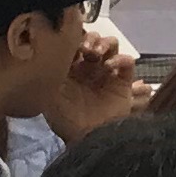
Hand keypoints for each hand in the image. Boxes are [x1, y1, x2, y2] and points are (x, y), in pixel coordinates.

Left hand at [44, 25, 144, 142]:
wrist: (86, 139)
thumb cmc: (65, 119)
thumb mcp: (49, 96)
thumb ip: (49, 75)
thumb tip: (47, 52)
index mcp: (70, 67)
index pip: (74, 42)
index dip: (73, 37)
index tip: (69, 43)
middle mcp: (89, 66)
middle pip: (94, 40)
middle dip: (90, 39)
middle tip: (85, 48)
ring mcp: (107, 72)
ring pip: (111, 46)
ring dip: (105, 44)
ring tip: (97, 53)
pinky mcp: (123, 81)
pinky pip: (127, 63)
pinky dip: (121, 59)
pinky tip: (110, 66)